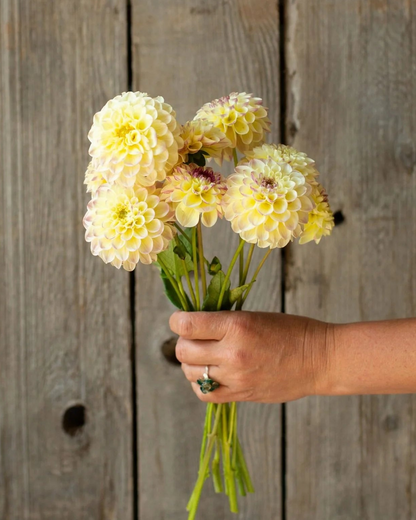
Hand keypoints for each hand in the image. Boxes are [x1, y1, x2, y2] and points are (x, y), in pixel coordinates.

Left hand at [169, 310, 330, 403]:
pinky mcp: (241, 394)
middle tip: (193, 337)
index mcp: (237, 325)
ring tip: (202, 355)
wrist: (320, 359)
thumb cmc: (292, 331)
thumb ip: (224, 322)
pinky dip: (199, 384)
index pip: (187, 325)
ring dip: (190, 362)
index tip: (180, 319)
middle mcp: (232, 352)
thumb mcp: (255, 315)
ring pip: (190, 372)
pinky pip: (205, 394)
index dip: (177, 320)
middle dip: (183, 341)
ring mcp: (236, 377)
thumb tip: (194, 324)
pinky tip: (207, 375)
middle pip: (183, 350)